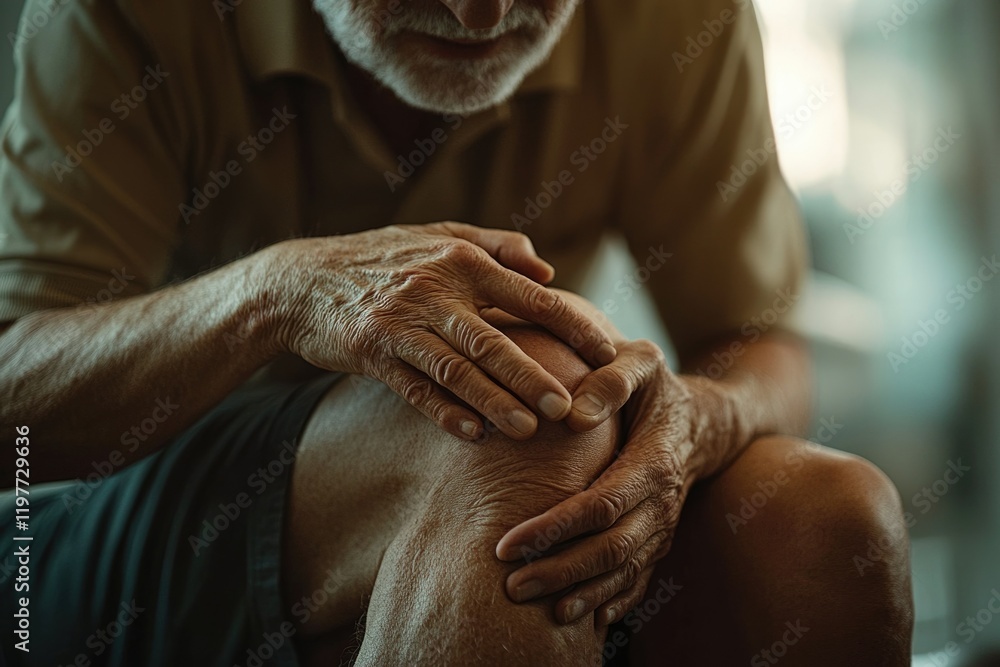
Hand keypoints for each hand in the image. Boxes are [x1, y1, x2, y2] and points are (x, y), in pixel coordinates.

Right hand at [267, 222, 617, 439]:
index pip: (529, 294)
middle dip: (534, 376)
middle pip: (494, 340)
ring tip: (530, 430)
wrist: (303, 280)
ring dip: (495, 401)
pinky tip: (473, 435)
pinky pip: (414, 389)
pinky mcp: (372, 353)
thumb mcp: (439, 235)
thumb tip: (548, 272)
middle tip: (570, 407)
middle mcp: (433, 288)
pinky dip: (443, 412)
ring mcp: (400, 323)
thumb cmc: (384, 258)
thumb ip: (497, 246)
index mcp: (460, 257)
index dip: (571, 324)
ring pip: (456, 369)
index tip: (605, 352)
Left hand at [496, 339, 706, 624]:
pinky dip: (610, 602)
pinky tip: (577, 616)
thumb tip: (572, 413)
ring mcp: (663, 527)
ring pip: (623, 572)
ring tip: (530, 603)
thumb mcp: (641, 362)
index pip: (600, 506)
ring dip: (578, 592)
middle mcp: (662, 503)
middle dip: (559, 571)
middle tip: (509, 585)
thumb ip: (612, 378)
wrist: (704, 420)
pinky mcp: (659, 540)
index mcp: (653, 462)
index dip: (554, 528)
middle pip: (611, 550)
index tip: (508, 542)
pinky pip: (639, 580)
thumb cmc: (657, 387)